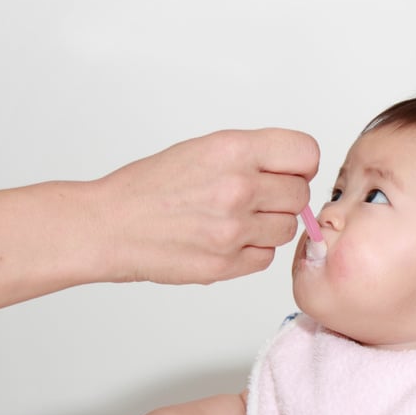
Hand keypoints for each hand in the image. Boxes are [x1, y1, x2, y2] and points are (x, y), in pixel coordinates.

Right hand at [92, 128, 318, 283]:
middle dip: (283, 197)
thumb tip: (295, 171)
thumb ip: (253, 157)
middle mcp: (238, 188)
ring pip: (288, 228)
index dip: (300, 164)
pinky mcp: (226, 264)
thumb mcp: (202, 150)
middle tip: (254, 198)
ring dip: (269, 225)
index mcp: (233, 150)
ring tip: (235, 219)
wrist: (109, 226)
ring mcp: (233, 230)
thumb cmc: (149, 187)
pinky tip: (226, 240)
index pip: (306, 154)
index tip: (289, 170)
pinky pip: (267, 257)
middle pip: (300, 195)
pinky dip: (253, 251)